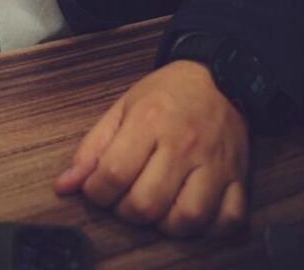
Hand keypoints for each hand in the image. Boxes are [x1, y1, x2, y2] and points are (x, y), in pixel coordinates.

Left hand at [54, 61, 248, 238]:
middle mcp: (183, 143)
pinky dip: (210, 228)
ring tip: (159, 207)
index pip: (113, 174)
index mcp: (149, 120)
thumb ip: (92, 148)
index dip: (96, 193)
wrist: (218, 75)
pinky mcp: (239, 176)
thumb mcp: (123, 108)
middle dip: (126, 212)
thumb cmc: (167, 94)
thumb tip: (65, 186)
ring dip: (166, 225)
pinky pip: (228, 220)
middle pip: (146, 204)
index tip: (98, 189)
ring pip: (187, 219)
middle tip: (126, 198)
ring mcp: (215, 162)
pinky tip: (192, 211)